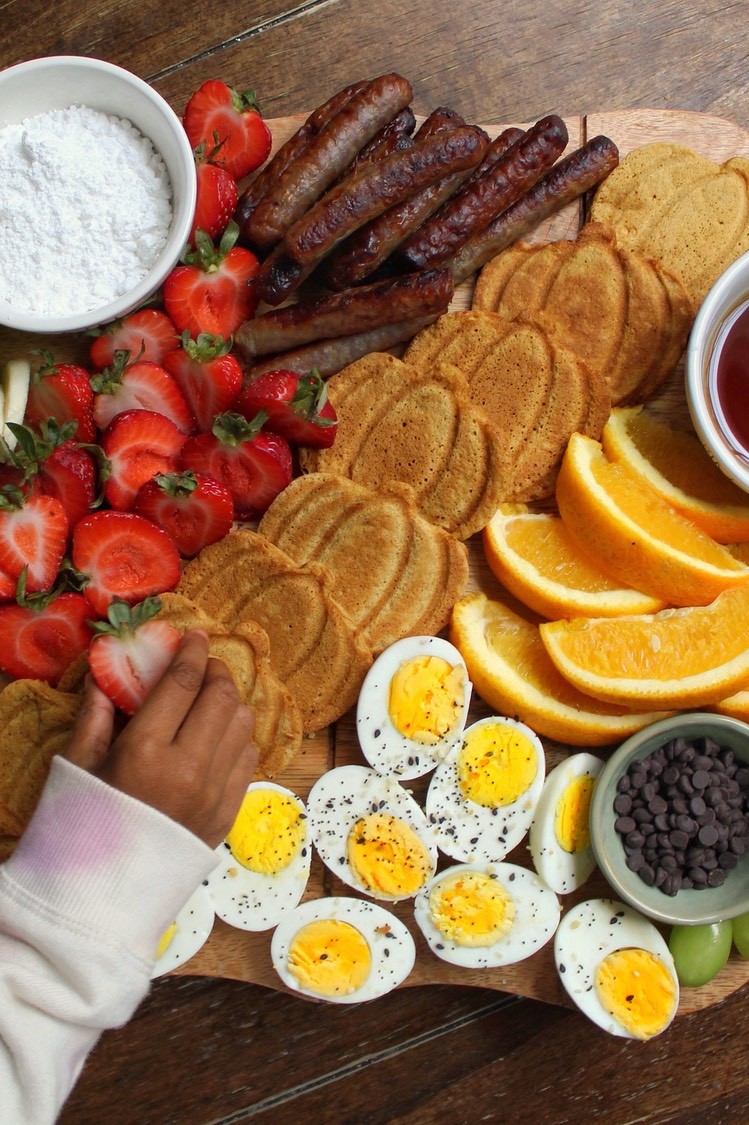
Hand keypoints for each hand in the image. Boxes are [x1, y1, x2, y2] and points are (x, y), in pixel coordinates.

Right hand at [65, 630, 257, 845]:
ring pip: (242, 725)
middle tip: (205, 664)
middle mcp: (188, 769)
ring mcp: (214, 794)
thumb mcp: (78, 766)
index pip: (183, 683)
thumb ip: (96, 714)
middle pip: (221, 697)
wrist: (102, 897)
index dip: (192, 652)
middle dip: (216, 671)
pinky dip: (237, 739)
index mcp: (145, 752)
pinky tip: (218, 738)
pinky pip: (248, 760)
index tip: (196, 636)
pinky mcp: (227, 815)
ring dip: (230, 703)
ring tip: (211, 699)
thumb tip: (103, 673)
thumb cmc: (83, 826)